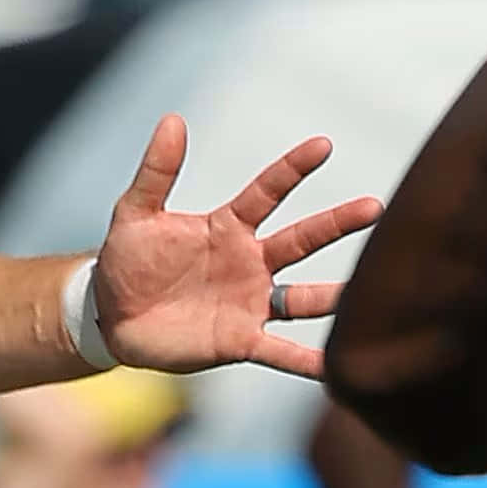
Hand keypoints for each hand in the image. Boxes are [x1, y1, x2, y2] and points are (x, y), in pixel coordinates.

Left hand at [86, 114, 368, 381]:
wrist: (111, 316)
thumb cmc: (128, 260)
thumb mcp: (136, 213)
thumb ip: (157, 171)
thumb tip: (172, 120)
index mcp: (229, 227)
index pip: (269, 191)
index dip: (293, 169)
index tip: (323, 145)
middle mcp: (250, 262)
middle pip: (302, 240)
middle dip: (337, 223)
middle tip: (375, 206)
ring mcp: (250, 302)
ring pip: (303, 297)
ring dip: (335, 295)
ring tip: (372, 291)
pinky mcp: (239, 340)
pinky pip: (280, 351)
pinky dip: (306, 361)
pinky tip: (334, 367)